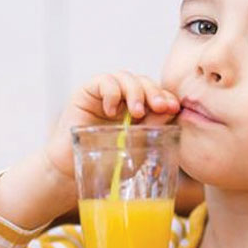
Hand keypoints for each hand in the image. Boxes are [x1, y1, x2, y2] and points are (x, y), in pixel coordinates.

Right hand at [45, 71, 180, 179]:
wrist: (72, 170)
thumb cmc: (107, 163)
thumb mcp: (136, 147)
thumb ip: (152, 127)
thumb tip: (171, 110)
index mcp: (140, 110)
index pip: (157, 94)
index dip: (167, 97)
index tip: (174, 108)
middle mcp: (124, 99)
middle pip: (144, 82)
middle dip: (155, 92)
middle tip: (160, 106)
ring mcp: (106, 94)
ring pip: (126, 77)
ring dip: (135, 91)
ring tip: (136, 113)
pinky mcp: (87, 92)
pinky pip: (103, 81)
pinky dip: (111, 92)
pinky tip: (111, 111)